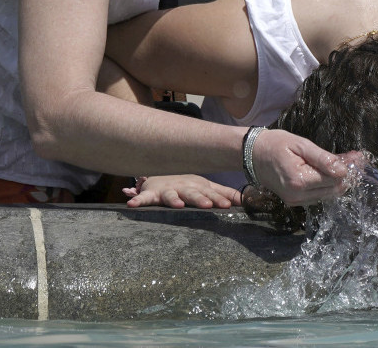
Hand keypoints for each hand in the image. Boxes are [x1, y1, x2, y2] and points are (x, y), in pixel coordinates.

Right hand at [124, 174, 242, 208]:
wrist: (162, 173)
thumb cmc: (188, 183)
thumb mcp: (206, 187)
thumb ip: (225, 193)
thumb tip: (245, 200)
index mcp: (199, 186)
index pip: (212, 194)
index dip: (220, 199)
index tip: (230, 205)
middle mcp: (184, 187)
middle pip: (194, 194)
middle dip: (201, 199)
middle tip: (208, 205)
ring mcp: (168, 189)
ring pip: (171, 195)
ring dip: (174, 200)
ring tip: (178, 205)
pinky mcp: (152, 193)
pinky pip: (143, 197)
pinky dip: (137, 199)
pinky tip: (131, 204)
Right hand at [250, 128, 348, 206]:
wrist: (252, 155)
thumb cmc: (276, 144)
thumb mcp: (300, 144)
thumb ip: (322, 158)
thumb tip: (343, 170)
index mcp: (299, 180)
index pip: (334, 179)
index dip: (348, 168)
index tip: (358, 157)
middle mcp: (298, 195)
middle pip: (334, 190)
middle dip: (346, 175)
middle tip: (355, 158)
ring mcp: (295, 201)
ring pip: (327, 195)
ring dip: (338, 180)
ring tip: (346, 162)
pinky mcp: (294, 201)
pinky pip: (318, 195)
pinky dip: (327, 184)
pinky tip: (331, 171)